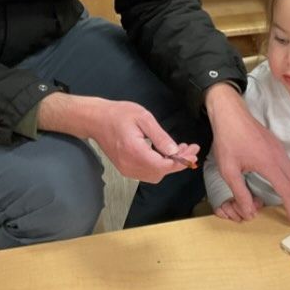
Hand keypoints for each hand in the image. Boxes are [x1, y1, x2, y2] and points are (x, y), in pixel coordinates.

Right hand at [38, 93, 198, 183]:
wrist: (96, 120)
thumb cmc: (118, 114)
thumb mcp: (143, 118)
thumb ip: (160, 136)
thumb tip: (175, 151)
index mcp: (135, 151)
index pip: (163, 165)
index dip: (180, 161)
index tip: (193, 152)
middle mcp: (130, 165)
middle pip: (160, 172)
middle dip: (178, 162)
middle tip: (190, 149)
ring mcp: (126, 169)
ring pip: (154, 175)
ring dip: (169, 165)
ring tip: (181, 150)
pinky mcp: (125, 168)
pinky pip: (146, 173)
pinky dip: (159, 166)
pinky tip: (165, 153)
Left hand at [204, 84, 289, 223]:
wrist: (230, 114)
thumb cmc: (228, 140)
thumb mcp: (229, 170)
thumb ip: (240, 192)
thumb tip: (250, 212)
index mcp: (268, 163)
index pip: (285, 190)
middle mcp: (278, 156)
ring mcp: (278, 148)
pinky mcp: (275, 144)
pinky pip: (288, 163)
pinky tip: (289, 181)